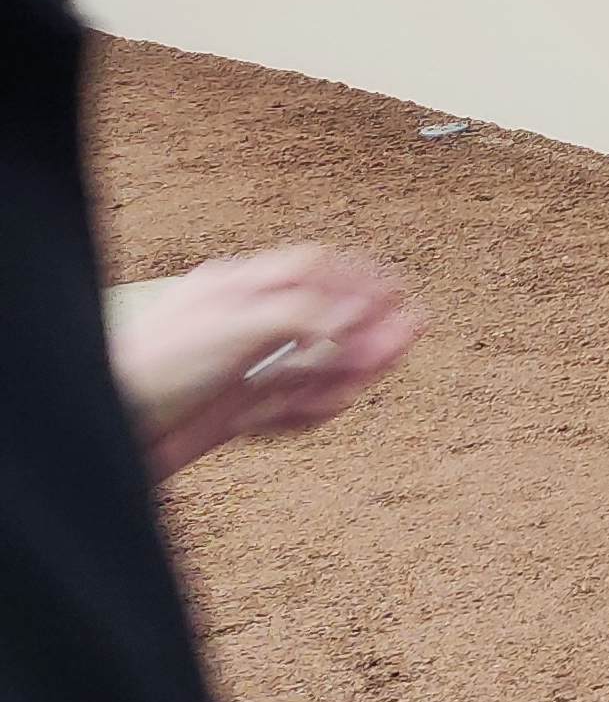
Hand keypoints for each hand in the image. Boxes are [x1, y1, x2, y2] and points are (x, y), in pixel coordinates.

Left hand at [109, 247, 422, 476]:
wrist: (104, 431)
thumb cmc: (148, 368)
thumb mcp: (232, 326)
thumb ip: (298, 317)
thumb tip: (348, 321)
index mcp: (236, 289)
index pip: (310, 270)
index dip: (356, 277)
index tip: (396, 290)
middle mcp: (242, 326)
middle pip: (321, 320)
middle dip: (367, 327)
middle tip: (410, 331)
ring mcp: (238, 371)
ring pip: (309, 366)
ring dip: (349, 369)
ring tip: (380, 370)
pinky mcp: (232, 414)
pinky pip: (287, 407)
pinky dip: (313, 407)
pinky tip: (331, 405)